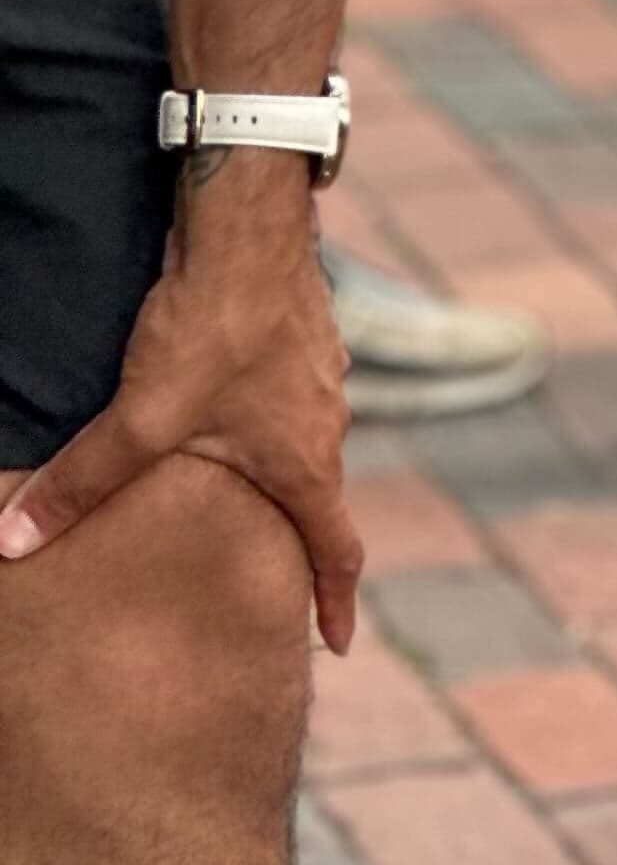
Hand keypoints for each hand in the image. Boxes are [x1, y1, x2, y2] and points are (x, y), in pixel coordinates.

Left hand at [0, 161, 356, 645]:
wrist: (249, 218)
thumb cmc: (214, 322)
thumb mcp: (142, 415)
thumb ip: (81, 484)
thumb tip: (12, 542)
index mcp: (306, 458)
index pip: (336, 550)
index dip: (333, 603)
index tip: (334, 646)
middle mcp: (325, 419)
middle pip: (317, 496)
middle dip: (295, 539)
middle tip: (271, 579)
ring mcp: (319, 372)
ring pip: (300, 441)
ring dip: (275, 472)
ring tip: (234, 493)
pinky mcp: (300, 335)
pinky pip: (287, 397)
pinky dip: (262, 421)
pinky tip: (223, 410)